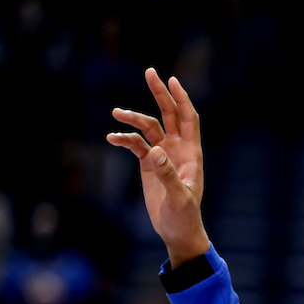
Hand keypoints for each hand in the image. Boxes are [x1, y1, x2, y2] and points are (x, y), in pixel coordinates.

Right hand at [108, 68, 209, 266]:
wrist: (177, 231)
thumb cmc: (185, 216)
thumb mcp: (179, 197)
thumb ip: (168, 174)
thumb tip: (155, 151)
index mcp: (191, 153)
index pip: (188, 118)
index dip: (181, 99)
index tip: (172, 80)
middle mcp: (178, 149)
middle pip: (169, 114)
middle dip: (159, 94)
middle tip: (149, 72)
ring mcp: (162, 155)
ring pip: (148, 128)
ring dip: (133, 119)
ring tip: (116, 113)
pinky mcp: (149, 165)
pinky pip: (135, 145)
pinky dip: (124, 139)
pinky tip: (112, 138)